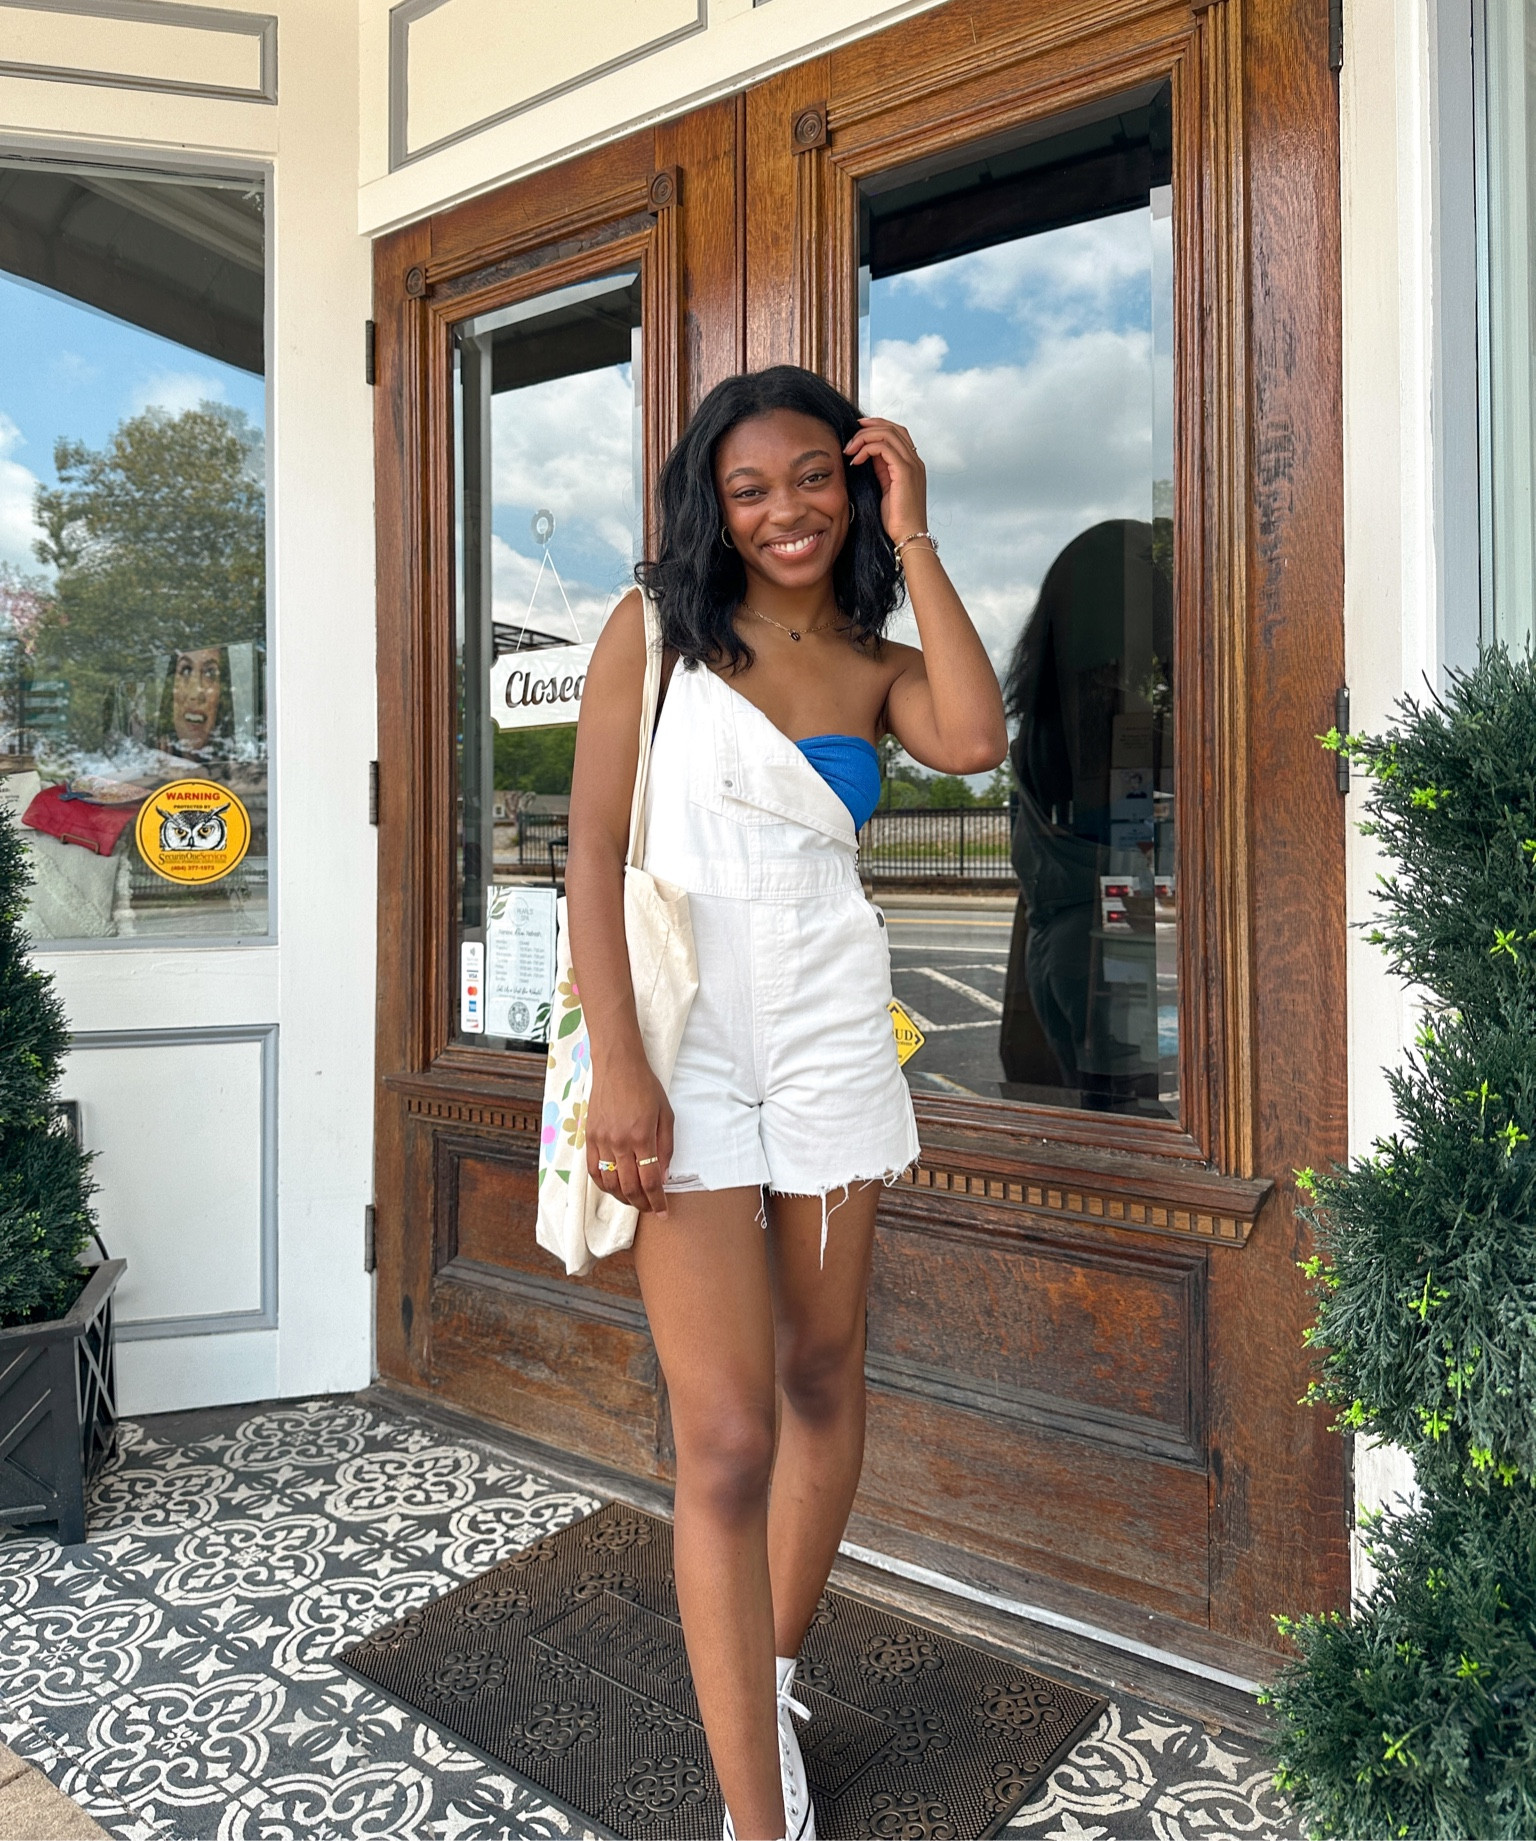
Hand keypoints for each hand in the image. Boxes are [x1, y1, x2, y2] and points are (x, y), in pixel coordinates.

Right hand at [586, 1048, 672, 1215]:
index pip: (650, 1180)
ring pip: (609, 1183)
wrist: (618, 1066)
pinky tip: (613, 1188)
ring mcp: (602, 1140)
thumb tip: (663, 1176)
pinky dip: (603, 1185)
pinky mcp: (590, 1137)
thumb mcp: (666, 1115)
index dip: (657, 1201)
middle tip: (651, 1209)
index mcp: (642, 1136)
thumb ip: (666, 1147)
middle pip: (630, 1187)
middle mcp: (620, 1142)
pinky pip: (593, 1170)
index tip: (663, 1212)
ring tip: (634, 1201)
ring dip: (622, 1198)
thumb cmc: (646, 1087)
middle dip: (642, 1204)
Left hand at [844, 416, 927, 544]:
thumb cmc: (898, 519)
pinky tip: (856, 460)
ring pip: (887, 434)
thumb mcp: (886, 488)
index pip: (897, 433)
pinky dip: (866, 449)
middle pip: (893, 428)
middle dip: (869, 426)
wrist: (908, 536)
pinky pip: (883, 448)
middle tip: (851, 436)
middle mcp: (915, 461)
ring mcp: (912, 465)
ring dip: (864, 437)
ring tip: (850, 449)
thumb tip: (868, 455)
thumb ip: (881, 469)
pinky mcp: (905, 471)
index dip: (877, 426)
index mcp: (912, 464)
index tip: (858, 430)